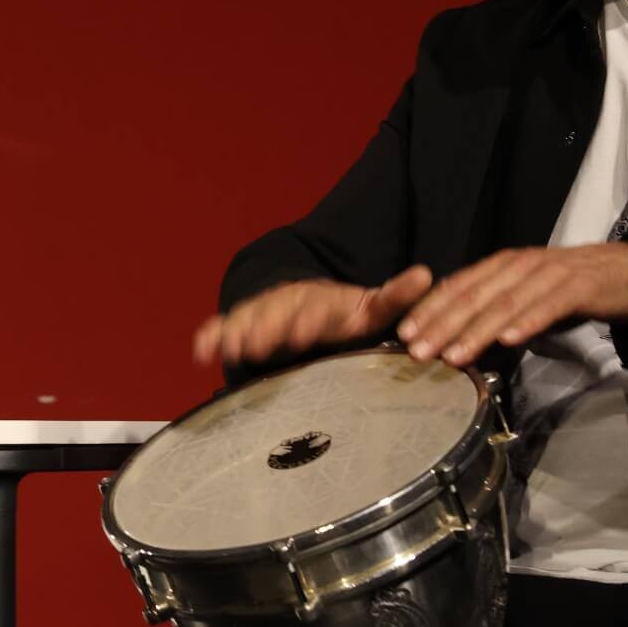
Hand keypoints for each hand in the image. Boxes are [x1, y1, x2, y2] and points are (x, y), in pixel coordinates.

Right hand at [191, 268, 434, 368]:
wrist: (310, 304)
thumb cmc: (345, 313)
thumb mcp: (373, 305)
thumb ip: (396, 296)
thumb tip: (427, 275)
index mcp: (321, 304)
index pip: (315, 310)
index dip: (308, 320)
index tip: (304, 331)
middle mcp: (288, 305)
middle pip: (274, 315)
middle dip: (265, 328)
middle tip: (257, 344)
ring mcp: (263, 313)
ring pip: (247, 320)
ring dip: (237, 334)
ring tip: (228, 350)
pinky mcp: (245, 324)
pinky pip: (225, 327)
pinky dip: (212, 336)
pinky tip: (200, 351)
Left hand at [395, 243, 627, 366]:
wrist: (625, 274)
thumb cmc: (567, 291)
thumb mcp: (524, 298)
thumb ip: (493, 312)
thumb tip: (454, 340)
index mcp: (501, 265)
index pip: (457, 287)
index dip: (428, 310)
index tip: (403, 336)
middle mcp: (519, 265)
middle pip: (473, 296)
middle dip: (441, 325)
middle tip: (416, 352)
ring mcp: (548, 273)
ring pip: (505, 303)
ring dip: (476, 331)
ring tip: (453, 357)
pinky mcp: (577, 286)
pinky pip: (547, 306)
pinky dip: (527, 322)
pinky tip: (509, 341)